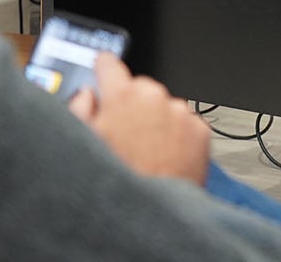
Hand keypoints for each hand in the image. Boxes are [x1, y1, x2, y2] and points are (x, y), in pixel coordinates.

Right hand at [67, 54, 209, 184]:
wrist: (154, 215)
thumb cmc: (118, 181)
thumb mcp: (84, 144)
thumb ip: (80, 110)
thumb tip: (86, 95)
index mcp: (122, 97)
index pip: (110, 64)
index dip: (103, 67)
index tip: (103, 67)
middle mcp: (155, 98)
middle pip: (140, 88)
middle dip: (132, 104)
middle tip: (125, 133)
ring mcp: (180, 113)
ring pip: (164, 107)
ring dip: (156, 121)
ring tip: (146, 152)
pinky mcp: (200, 130)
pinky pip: (185, 124)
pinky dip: (177, 135)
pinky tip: (164, 157)